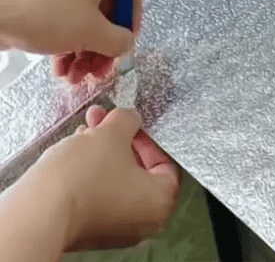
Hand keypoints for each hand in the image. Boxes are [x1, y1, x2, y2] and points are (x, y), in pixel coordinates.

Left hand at [0, 0, 142, 84]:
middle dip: (105, 46)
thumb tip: (127, 45)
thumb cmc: (49, 13)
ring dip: (88, 54)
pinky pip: (68, 25)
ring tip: (76, 77)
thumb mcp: (92, 31)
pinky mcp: (45, 4)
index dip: (133, 16)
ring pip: (88, 23)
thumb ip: (120, 41)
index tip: (125, 39)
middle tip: (100, 70)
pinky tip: (62, 71)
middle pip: (110, 12)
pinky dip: (70, 48)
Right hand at [33, 106, 180, 251]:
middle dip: (120, 136)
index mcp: (160, 201)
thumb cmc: (84, 176)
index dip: (148, 136)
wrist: (38, 212)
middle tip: (108, 118)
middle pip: (138, 166)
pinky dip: (91, 167)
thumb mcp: (113, 133)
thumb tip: (130, 118)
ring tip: (88, 126)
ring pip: (115, 175)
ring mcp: (115, 227)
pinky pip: (98, 190)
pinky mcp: (90, 227)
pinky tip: (78, 145)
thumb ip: (129, 121)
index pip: (166, 161)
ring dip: (103, 147)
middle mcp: (143, 220)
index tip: (134, 123)